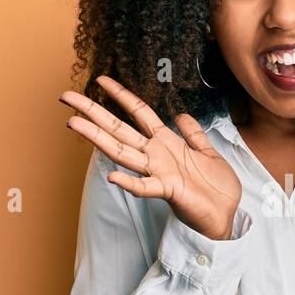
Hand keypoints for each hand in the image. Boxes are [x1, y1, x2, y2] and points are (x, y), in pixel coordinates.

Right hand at [61, 76, 241, 240]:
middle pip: (118, 128)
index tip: (101, 79)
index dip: (121, 95)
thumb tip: (180, 114)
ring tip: (73, 124)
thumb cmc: (218, 187)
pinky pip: (144, 187)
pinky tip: (112, 176)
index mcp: (166, 142)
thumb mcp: (208, 152)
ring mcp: (159, 172)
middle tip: (66, 97)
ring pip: (122, 152)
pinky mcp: (168, 191)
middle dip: (93, 112)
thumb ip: (193, 134)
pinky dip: (129, 183)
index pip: (139, 112)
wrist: (229, 215)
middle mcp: (156, 155)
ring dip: (98, 138)